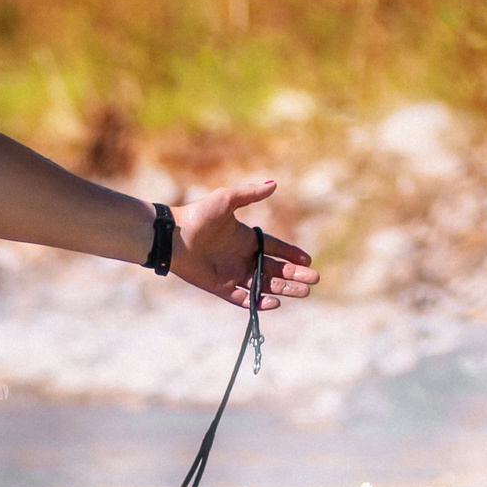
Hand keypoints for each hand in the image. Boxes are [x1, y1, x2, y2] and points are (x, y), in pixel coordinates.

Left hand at [169, 179, 317, 310]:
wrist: (172, 236)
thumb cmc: (197, 215)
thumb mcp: (226, 200)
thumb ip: (250, 194)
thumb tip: (274, 184)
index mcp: (246, 238)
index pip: (275, 248)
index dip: (292, 255)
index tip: (308, 261)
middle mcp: (242, 257)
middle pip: (275, 270)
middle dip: (295, 276)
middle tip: (313, 281)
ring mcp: (232, 273)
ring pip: (264, 285)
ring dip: (284, 289)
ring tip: (304, 292)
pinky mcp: (220, 287)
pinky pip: (243, 299)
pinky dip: (258, 302)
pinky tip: (275, 302)